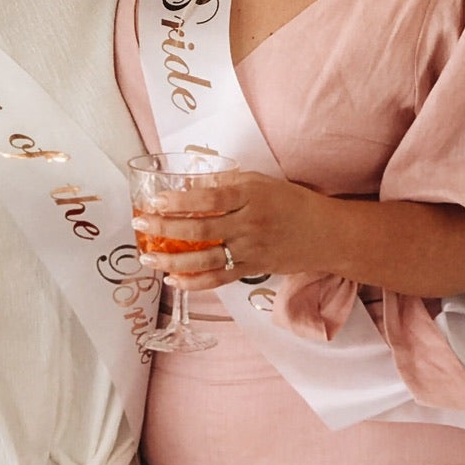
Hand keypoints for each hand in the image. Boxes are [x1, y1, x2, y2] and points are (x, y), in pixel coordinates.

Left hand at [141, 171, 321, 291]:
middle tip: (140, 224)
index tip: (156, 200)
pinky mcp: (252, 268)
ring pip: (204, 258)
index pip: (209, 198)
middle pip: (200, 228)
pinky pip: (218, 278)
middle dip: (165, 227)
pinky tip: (173, 279)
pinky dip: (194, 282)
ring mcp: (250, 249)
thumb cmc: (291, 202)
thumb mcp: (262, 182)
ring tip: (147, 257)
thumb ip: (229, 184)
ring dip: (172, 259)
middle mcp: (249, 223)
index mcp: (251, 195)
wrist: (324, 233)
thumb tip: (192, 185)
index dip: (180, 200)